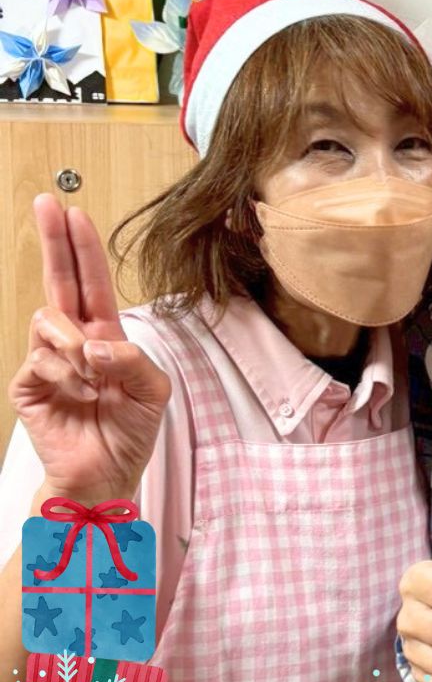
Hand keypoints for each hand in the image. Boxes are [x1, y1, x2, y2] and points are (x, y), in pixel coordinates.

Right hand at [8, 195, 170, 506]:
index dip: (83, 250)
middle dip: (55, 242)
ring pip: (51, 321)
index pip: (91, 283)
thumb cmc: (129, 433)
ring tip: (91, 375)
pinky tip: (78, 392)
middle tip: (47, 205)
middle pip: (59, 282)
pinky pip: (41, 358)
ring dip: (75, 342)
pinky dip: (65, 373)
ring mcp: (48, 361)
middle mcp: (75, 342)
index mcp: (105, 336)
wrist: (104, 477)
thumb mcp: (153, 392)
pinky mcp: (29, 384)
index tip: (74, 214)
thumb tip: (94, 341)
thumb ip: (133, 360)